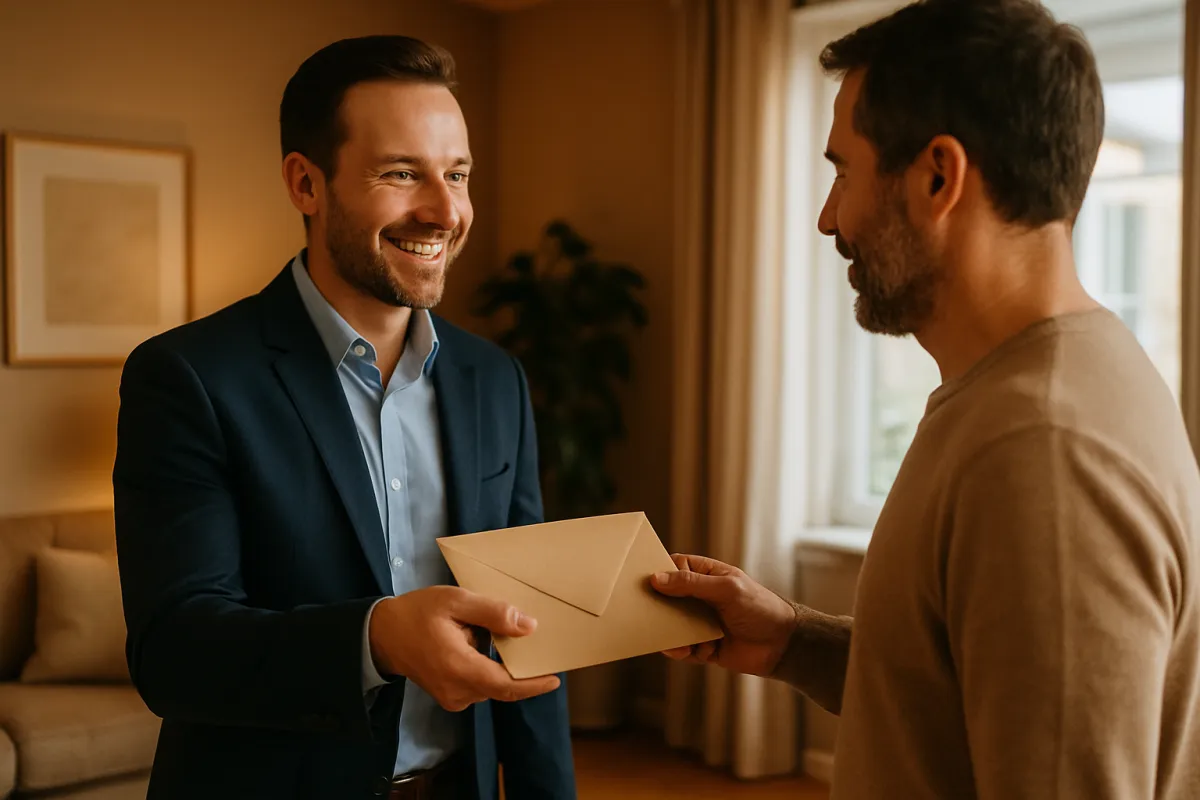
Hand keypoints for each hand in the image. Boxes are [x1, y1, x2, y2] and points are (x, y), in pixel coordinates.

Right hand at [368, 586, 559, 711]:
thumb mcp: (455, 602)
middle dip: (520, 668)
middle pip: (502, 685)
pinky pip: (479, 685)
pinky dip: (488, 668)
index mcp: (459, 668)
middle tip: (535, 645)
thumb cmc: (417, 613)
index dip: (533, 685)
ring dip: (501, 665)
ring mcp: (453, 697)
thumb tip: (529, 627)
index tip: (555, 678)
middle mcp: (458, 691)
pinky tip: (484, 643)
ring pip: (491, 685)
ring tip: (500, 635)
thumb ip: (492, 613)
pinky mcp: (450, 697)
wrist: (382, 634)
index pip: (506, 685)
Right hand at [651, 554, 797, 676]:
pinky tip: (684, 650)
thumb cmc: (759, 607)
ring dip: (668, 631)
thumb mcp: (726, 589)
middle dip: (657, 606)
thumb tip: (656, 579)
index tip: (644, 581)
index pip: (674, 567)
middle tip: (644, 611)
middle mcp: (700, 598)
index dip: (659, 572)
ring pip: (671, 625)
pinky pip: (682, 648)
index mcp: (707, 575)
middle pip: (667, 598)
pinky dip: (680, 650)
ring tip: (669, 636)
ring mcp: (701, 622)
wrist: (783, 645)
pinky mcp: (703, 647)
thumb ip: (691, 584)